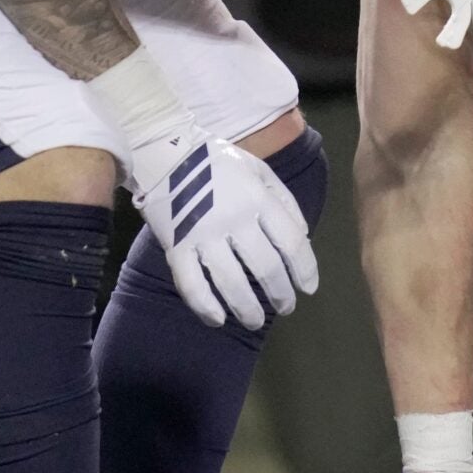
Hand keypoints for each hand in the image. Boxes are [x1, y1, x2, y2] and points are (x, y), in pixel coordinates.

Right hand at [128, 129, 318, 329]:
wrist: (164, 151)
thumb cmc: (217, 162)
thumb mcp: (260, 171)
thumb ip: (285, 202)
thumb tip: (303, 238)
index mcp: (258, 200)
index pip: (292, 243)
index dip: (305, 270)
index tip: (308, 288)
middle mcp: (234, 220)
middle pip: (266, 268)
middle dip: (281, 295)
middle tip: (286, 307)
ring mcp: (203, 234)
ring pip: (231, 283)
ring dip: (247, 308)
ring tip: (255, 321)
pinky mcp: (175, 246)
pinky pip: (191, 284)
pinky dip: (205, 307)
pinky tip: (218, 319)